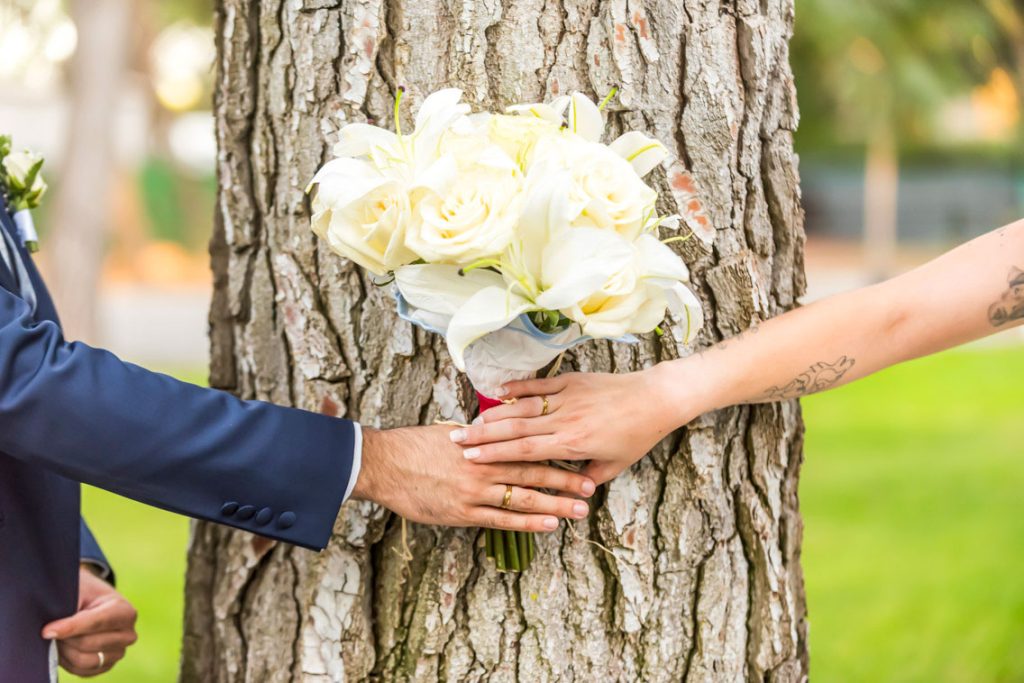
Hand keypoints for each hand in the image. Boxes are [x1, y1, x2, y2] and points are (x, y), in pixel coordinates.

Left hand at [42, 566, 137, 675]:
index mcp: (125, 612)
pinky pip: (80, 671)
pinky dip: (67, 661)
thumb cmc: (85, 594)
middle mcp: (128, 635)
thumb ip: (68, 608)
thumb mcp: (79, 591)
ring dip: (64, 650)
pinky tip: (64, 647)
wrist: (93, 604)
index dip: (70, 627)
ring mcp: (119, 653)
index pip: (97, 622)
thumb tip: (51, 632)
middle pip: (87, 643)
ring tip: (58, 638)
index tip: (46, 631)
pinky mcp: (106, 666)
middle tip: (49, 630)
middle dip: (64, 638)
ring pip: (83, 661)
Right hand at [352, 424, 596, 530]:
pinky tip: (548, 525)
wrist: (385, 464)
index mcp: (484, 443)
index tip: (579, 453)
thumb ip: (480, 435)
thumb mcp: (452, 432)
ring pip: (524, 498)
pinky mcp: (463, 512)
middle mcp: (485, 465)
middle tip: (590, 487)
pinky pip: (502, 519)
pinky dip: (528, 523)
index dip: (555, 452)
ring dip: (555, 504)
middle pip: (533, 472)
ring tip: (579, 510)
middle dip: (565, 480)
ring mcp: (475, 490)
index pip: (527, 446)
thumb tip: (501, 430)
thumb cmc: (416, 446)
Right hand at [448, 366, 693, 483]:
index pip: (524, 452)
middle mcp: (566, 421)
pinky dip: (518, 390)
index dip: (494, 455)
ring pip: (523, 408)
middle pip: (515, 430)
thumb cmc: (638, 436)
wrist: (657, 399)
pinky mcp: (573, 381)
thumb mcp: (613, 465)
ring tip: (470, 423)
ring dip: (494, 415)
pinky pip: (540, 386)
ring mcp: (568, 399)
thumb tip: (565, 487)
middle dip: (483, 437)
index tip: (470, 459)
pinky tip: (498, 394)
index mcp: (573, 444)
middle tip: (456, 442)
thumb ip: (585, 477)